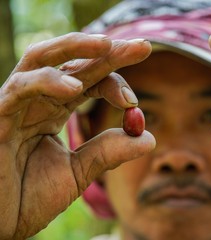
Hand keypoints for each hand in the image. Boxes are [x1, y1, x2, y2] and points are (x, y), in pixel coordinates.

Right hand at [0, 33, 154, 238]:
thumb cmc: (28, 197)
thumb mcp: (78, 172)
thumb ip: (108, 152)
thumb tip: (150, 138)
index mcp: (55, 110)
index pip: (90, 82)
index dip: (115, 84)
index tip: (133, 101)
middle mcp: (38, 101)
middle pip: (74, 63)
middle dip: (108, 51)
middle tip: (142, 46)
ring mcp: (16, 103)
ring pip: (41, 58)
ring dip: (76, 47)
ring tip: (108, 45)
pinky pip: (21, 88)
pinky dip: (47, 82)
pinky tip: (75, 88)